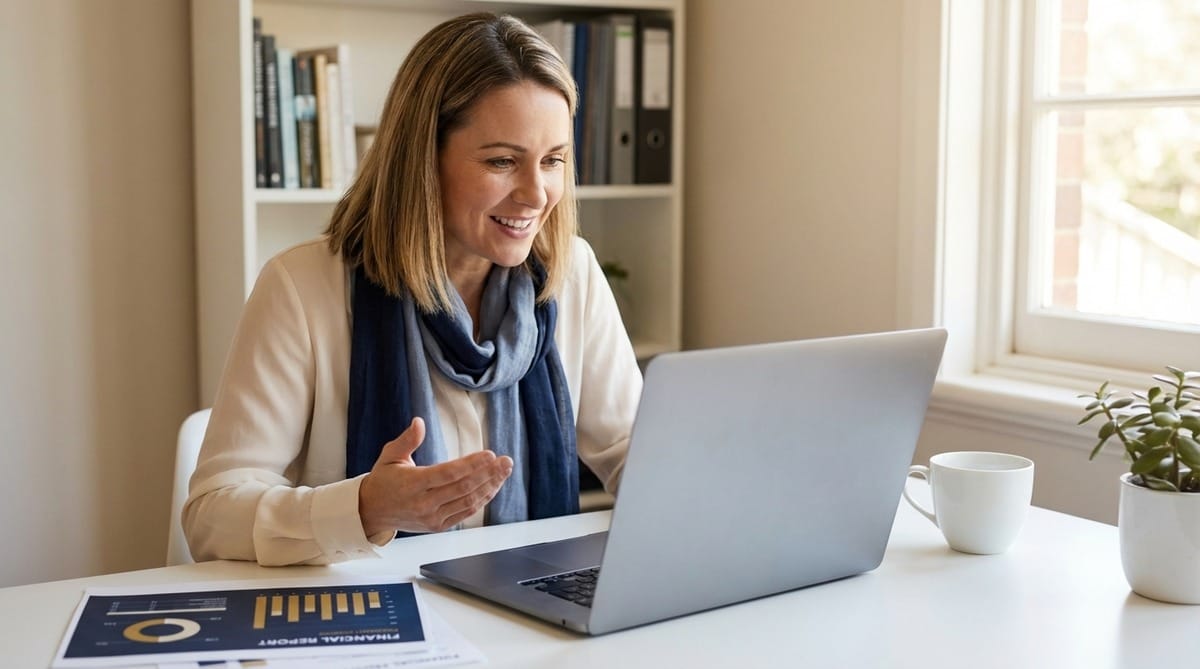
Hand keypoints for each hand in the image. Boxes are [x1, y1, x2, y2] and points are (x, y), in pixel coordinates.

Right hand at [358, 417, 513, 535]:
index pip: (448, 474)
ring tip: (504, 471)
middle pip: (464, 488)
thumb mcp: (390, 456)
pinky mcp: (439, 526)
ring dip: (490, 486)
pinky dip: (482, 499)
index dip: (471, 464)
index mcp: (412, 484)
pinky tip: (493, 485)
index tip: (490, 454)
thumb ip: (407, 440)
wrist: (372, 511)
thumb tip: (419, 422)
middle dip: (489, 473)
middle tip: (506, 461)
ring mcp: (433, 517)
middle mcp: (424, 503)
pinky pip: (466, 512)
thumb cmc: (384, 480)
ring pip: (468, 502)